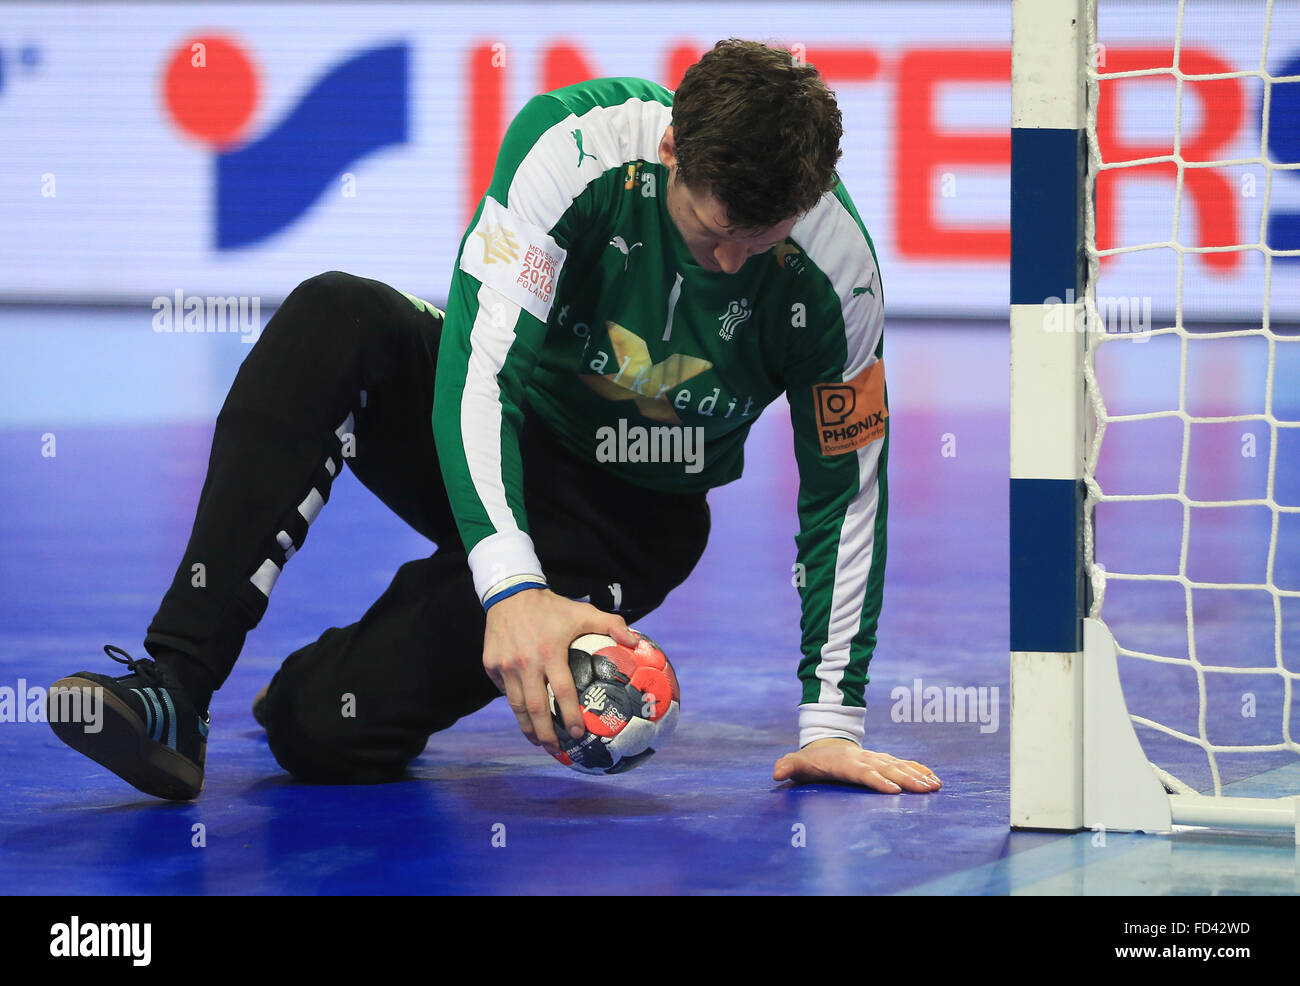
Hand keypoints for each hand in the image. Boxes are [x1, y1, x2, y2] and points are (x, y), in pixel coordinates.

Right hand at [483, 587, 638, 754]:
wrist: (511, 593)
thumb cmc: (552, 606)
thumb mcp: (583, 612)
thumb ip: (612, 625)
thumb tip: (636, 643)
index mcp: (550, 653)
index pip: (563, 692)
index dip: (571, 715)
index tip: (578, 733)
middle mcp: (525, 663)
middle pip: (534, 709)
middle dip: (545, 734)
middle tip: (556, 749)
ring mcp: (505, 666)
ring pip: (515, 706)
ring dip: (527, 727)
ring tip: (538, 741)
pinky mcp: (491, 665)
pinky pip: (504, 690)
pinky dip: (513, 703)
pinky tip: (524, 714)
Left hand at [773, 738, 940, 792]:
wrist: (827, 742)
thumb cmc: (812, 760)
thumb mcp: (798, 763)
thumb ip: (788, 766)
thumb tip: (776, 772)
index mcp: (845, 762)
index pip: (862, 772)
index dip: (876, 780)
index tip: (893, 790)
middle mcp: (864, 759)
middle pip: (888, 769)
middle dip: (907, 779)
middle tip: (926, 790)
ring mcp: (876, 758)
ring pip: (899, 766)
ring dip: (917, 776)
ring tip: (935, 786)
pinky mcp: (885, 761)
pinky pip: (904, 764)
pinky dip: (919, 770)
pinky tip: (934, 779)